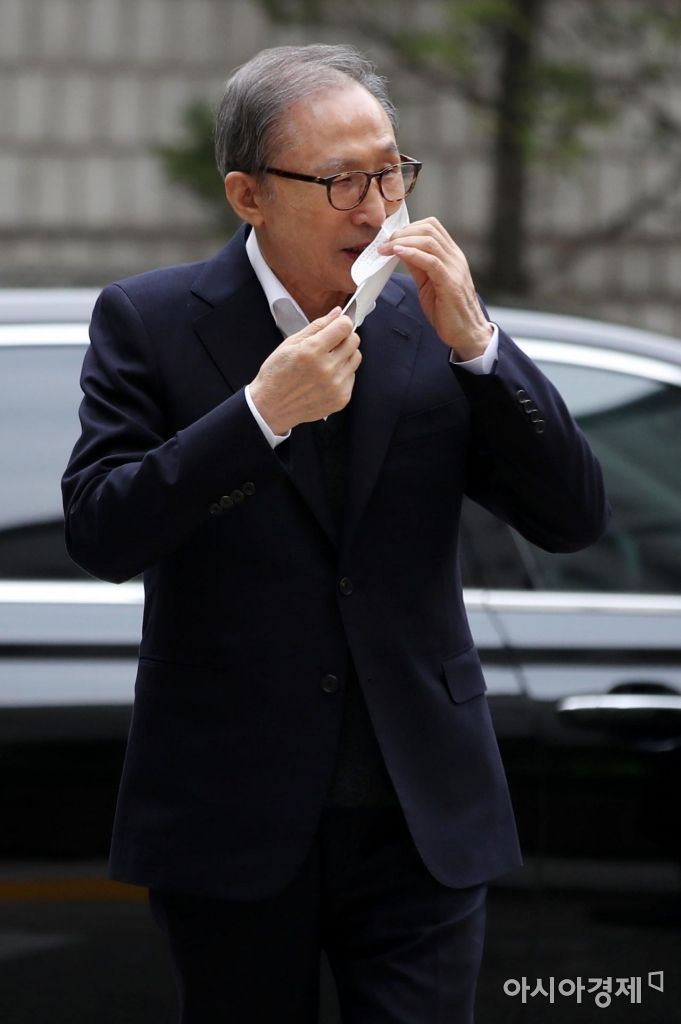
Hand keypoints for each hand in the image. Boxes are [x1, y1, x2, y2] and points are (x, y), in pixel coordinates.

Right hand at [249, 308, 360, 434]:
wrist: (271, 407)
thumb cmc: (277, 375)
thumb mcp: (290, 344)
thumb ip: (316, 326)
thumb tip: (337, 312)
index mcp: (312, 351)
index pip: (345, 326)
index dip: (342, 323)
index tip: (337, 326)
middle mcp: (327, 369)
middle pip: (354, 341)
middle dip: (344, 337)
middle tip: (330, 344)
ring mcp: (336, 385)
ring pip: (356, 358)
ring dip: (345, 355)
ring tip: (327, 361)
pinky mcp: (341, 399)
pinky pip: (352, 376)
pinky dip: (342, 373)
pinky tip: (326, 377)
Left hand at [378, 217, 491, 359]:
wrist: (466, 333)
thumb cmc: (448, 311)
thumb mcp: (428, 283)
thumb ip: (418, 266)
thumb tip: (401, 250)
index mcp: (451, 256)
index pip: (431, 227)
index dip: (408, 227)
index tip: (390, 238)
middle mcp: (455, 258)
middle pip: (429, 228)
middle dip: (402, 232)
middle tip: (384, 243)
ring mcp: (454, 269)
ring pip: (429, 241)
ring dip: (403, 241)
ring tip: (385, 249)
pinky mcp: (450, 283)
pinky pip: (431, 261)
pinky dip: (412, 254)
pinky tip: (397, 253)